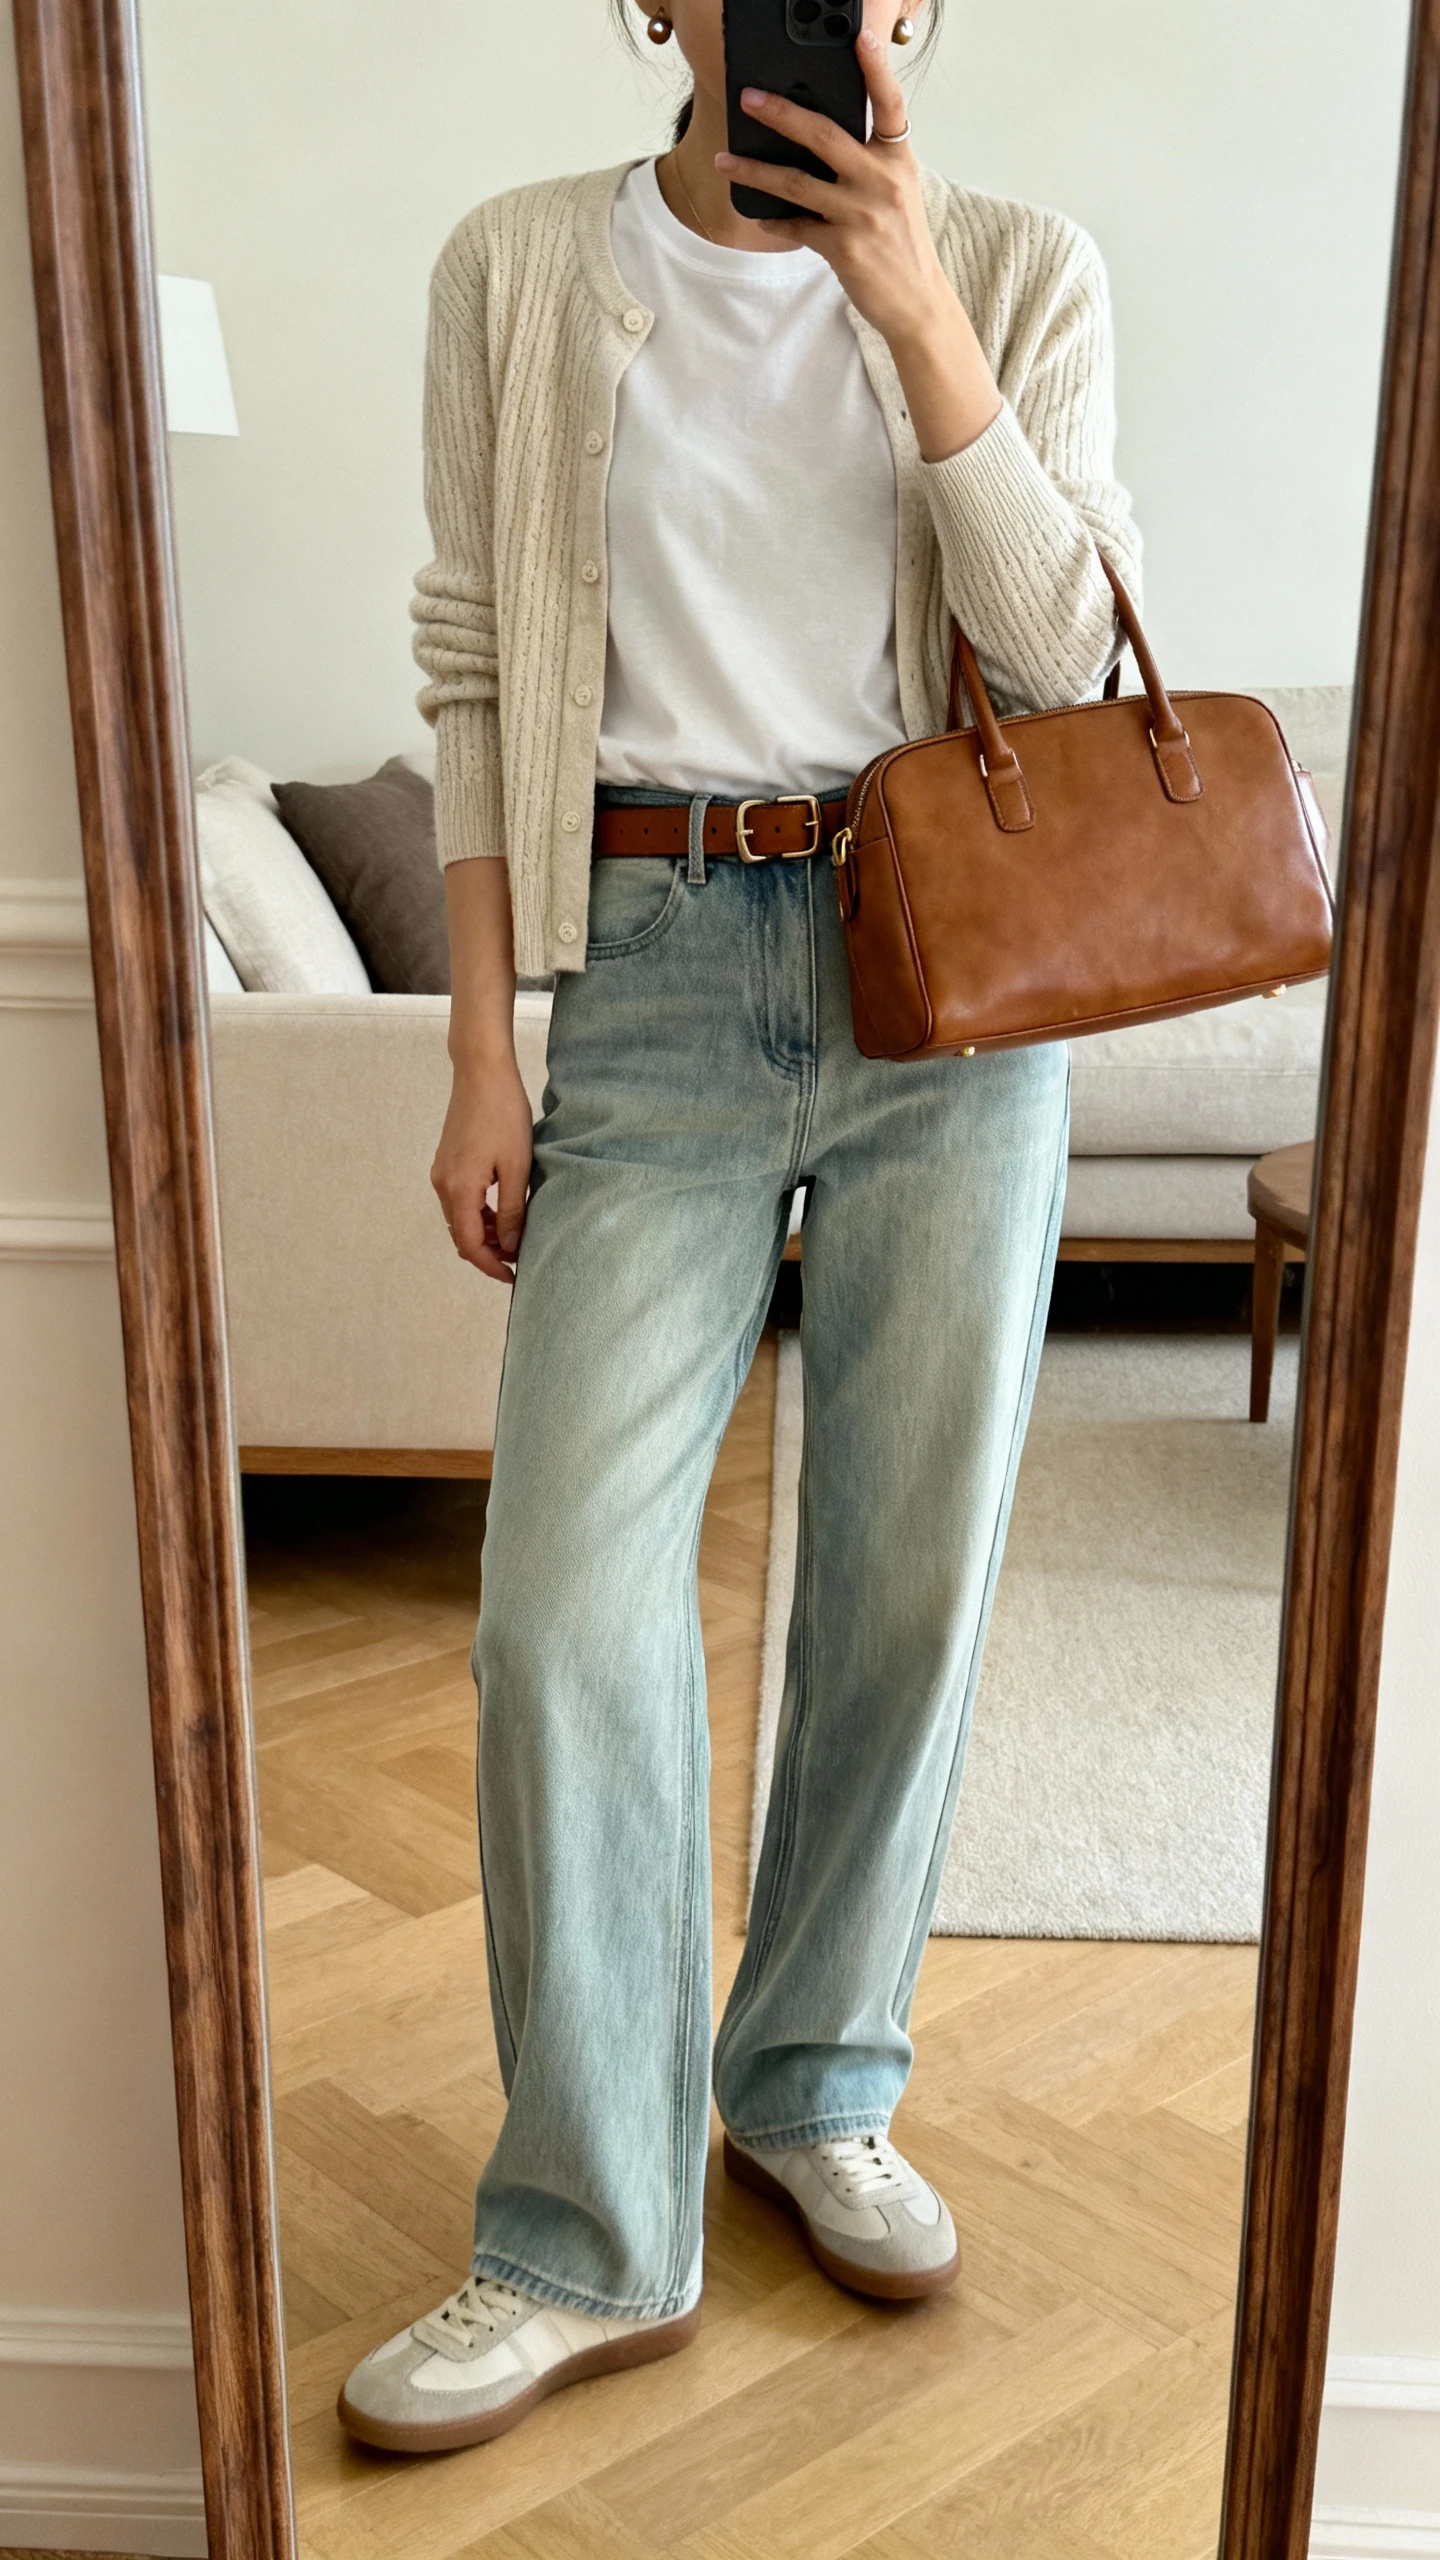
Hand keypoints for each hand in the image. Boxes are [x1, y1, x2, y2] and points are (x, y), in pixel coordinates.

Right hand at [430, 1054, 533, 1284]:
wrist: (481, 1073)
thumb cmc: (503, 1114)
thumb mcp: (517, 1167)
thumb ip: (513, 1211)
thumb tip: (512, 1247)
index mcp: (460, 1190)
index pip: (470, 1246)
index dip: (491, 1266)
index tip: (513, 1277)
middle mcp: (443, 1185)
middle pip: (461, 1236)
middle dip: (489, 1253)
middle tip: (519, 1258)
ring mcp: (442, 1173)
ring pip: (460, 1219)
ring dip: (485, 1233)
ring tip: (516, 1234)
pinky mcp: (447, 1162)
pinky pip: (459, 1200)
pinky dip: (478, 1214)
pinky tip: (502, 1210)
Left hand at [716, 29, 1002, 460]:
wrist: (917, 303)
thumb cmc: (901, 245)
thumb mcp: (897, 193)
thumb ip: (868, 163)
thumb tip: (817, 141)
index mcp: (898, 160)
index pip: (890, 103)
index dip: (876, 68)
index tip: (860, 37)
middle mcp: (882, 180)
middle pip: (824, 134)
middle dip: (780, 112)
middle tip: (749, 98)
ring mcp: (862, 214)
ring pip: (796, 182)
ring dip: (754, 169)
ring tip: (726, 159)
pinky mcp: (843, 247)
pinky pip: (795, 226)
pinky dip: (772, 220)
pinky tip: (756, 215)